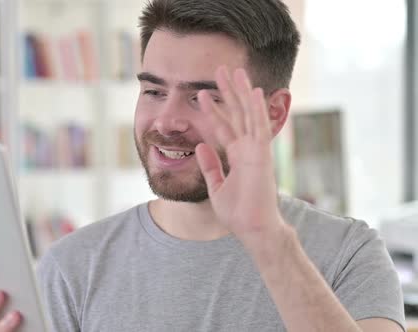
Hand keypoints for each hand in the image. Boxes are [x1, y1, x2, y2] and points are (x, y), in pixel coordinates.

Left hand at [195, 66, 284, 247]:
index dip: (215, 109)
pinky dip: (257, 109)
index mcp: (238, 155)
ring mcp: (256, 150)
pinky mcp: (262, 155)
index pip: (225, 126)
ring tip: (234, 71)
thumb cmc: (238, 212)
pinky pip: (259, 127)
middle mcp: (248, 148)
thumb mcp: (217, 186)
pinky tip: (254, 91)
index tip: (204, 93)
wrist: (252, 229)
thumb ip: (210, 165)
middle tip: (221, 70)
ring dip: (241, 92)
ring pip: (248, 114)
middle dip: (229, 92)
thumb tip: (200, 145)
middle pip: (237, 113)